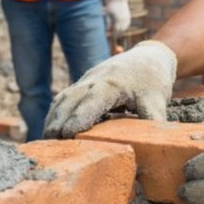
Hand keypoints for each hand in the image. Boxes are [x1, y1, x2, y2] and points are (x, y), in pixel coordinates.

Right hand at [44, 40, 177, 138]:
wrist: (148, 56)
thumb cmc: (152, 80)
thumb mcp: (158, 100)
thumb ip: (153, 122)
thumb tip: (152, 147)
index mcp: (113, 83)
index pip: (92, 100)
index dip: (79, 117)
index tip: (67, 133)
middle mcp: (95, 79)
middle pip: (71, 99)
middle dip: (58, 120)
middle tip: (48, 142)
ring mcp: (86, 80)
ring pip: (64, 98)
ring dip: (53, 117)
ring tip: (46, 139)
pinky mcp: (83, 84)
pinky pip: (65, 97)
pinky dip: (56, 112)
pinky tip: (51, 128)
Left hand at [105, 0, 131, 34]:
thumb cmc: (111, 6)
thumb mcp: (107, 14)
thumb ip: (107, 23)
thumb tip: (106, 31)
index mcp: (117, 20)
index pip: (116, 31)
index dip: (112, 35)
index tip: (109, 37)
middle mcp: (123, 20)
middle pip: (120, 31)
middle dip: (116, 35)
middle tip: (112, 37)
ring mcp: (127, 19)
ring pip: (124, 29)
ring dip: (120, 32)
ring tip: (115, 34)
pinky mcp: (128, 18)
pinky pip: (126, 26)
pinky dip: (123, 29)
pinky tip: (119, 29)